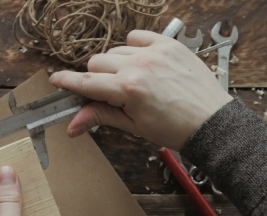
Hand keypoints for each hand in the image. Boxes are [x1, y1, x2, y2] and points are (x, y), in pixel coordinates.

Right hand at [49, 30, 232, 150]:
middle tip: (109, 92)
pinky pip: (137, 36)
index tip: (55, 80)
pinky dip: (134, 47)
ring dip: (115, 64)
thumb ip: (100, 117)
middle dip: (97, 77)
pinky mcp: (169, 44)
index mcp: (128, 90)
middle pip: (97, 62)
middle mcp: (139, 66)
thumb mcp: (133, 126)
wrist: (211, 122)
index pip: (86, 82)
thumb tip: (72, 125)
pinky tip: (142, 62)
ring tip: (132, 80)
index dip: (67, 82)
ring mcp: (155, 52)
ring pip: (116, 50)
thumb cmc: (174, 129)